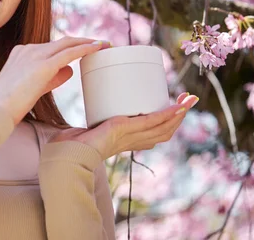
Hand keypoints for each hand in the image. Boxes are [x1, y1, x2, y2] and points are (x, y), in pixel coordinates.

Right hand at [0, 37, 110, 124]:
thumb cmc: (8, 106)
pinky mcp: (43, 65)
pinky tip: (98, 47)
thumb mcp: (31, 87)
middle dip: (81, 41)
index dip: (68, 47)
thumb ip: (50, 77)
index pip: (49, 47)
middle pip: (61, 41)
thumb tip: (69, 70)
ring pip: (67, 43)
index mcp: (21, 53)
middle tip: (99, 44)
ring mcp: (34, 55)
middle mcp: (28, 49)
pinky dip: (86, 48)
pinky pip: (70, 52)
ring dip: (87, 43)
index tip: (82, 48)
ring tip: (103, 45)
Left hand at [48, 93, 199, 159]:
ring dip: (178, 114)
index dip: (167, 123)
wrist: (64, 154)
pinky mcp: (121, 129)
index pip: (152, 134)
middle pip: (163, 131)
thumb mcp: (87, 131)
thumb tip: (87, 107)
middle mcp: (130, 141)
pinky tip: (176, 107)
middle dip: (179, 116)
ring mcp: (127, 136)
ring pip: (161, 127)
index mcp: (125, 142)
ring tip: (189, 100)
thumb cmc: (70, 146)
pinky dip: (165, 115)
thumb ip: (90, 122)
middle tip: (188, 100)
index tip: (175, 109)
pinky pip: (149, 121)